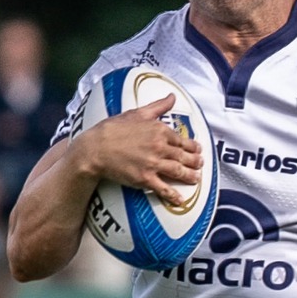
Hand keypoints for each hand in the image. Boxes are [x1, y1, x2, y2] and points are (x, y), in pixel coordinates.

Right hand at [71, 95, 201, 201]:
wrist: (95, 148)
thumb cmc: (113, 128)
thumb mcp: (137, 112)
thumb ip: (158, 106)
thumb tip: (172, 96)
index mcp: (160, 130)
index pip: (182, 140)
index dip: (192, 146)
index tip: (197, 149)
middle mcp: (160, 147)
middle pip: (184, 156)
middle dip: (195, 161)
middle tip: (200, 164)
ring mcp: (154, 164)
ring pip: (179, 172)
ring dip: (190, 176)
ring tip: (196, 179)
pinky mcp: (145, 179)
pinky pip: (164, 188)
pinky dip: (174, 196)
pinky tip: (180, 201)